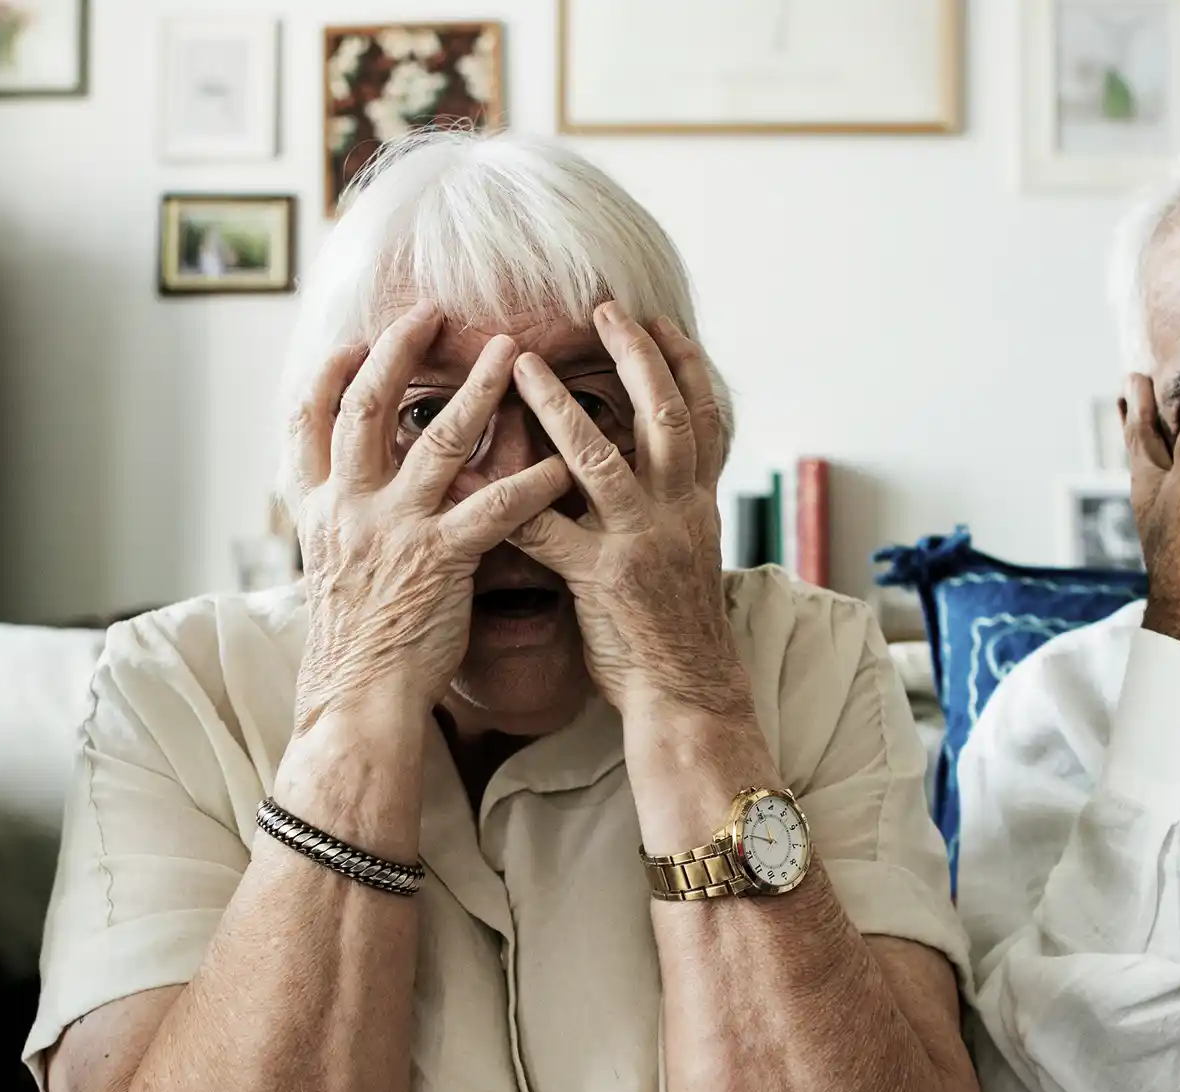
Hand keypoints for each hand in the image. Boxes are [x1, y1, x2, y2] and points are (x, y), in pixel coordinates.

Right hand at [289, 306, 573, 734]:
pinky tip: (557, 463)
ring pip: (438, 440)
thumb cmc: (353, 646)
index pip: (308, 422)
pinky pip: (493, 507)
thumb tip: (356, 495)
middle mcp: (347, 507)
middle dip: (398, 352)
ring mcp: (392, 529)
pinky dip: (529, 482)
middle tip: (431, 312)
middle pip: (367, 407)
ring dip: (478, 389)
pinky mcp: (439, 560)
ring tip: (509, 352)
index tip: (352, 342)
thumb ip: (345, 525)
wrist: (355, 703)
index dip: (330, 375)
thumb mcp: (330, 572)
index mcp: (316, 508)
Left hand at [506, 302, 743, 716]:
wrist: (687, 694)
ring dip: (560, 407)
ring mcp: (640, 542)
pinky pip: (549, 530)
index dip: (685, 365)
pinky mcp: (602, 578)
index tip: (660, 322)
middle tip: (606, 309)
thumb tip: (643, 466)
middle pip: (665, 415)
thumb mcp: (687, 554)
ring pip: (602, 459)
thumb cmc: (676, 630)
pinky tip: (478, 474)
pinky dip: (513, 499)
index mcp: (697, 503)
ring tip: (522, 365)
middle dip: (636, 358)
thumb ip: (667, 506)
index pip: (701, 417)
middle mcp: (677, 512)